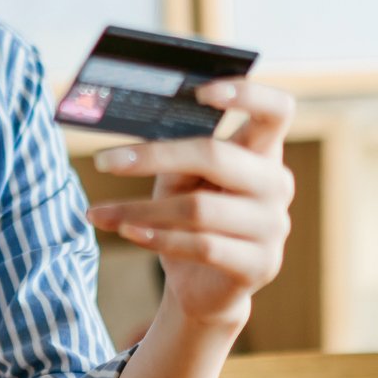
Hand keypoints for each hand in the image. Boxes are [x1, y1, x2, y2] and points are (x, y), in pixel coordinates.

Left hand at [83, 78, 295, 328]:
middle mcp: (276, 185)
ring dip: (140, 210)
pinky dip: (158, 238)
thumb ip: (177, 153)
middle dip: (154, 156)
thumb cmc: (191, 217)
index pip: (276, 110)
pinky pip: (202, 245)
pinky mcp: (259, 265)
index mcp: (263, 152)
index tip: (199, 91)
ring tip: (100, 213)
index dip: (246, 94)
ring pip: (198, 208)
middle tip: (104, 161)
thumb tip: (134, 139)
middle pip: (217, 155)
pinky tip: (128, 233)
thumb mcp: (183, 179)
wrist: (201, 287)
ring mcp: (272, 227)